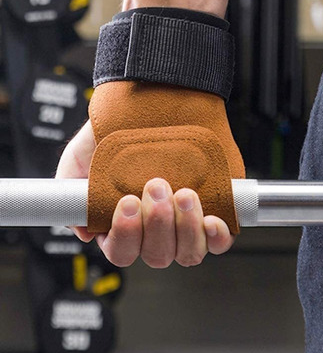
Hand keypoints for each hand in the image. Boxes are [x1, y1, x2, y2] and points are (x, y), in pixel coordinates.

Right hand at [56, 120, 235, 267]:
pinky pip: (220, 241)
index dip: (125, 234)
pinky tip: (210, 219)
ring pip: (188, 251)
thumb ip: (72, 192)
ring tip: (184, 193)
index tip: (127, 201)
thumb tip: (82, 230)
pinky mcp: (215, 209)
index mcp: (125, 223)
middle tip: (157, 185)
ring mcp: (187, 221)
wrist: (161, 97)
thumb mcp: (83, 156)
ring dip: (185, 228)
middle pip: (157, 255)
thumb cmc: (123, 127)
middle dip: (157, 223)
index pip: (122, 252)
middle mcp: (156, 227)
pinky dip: (216, 237)